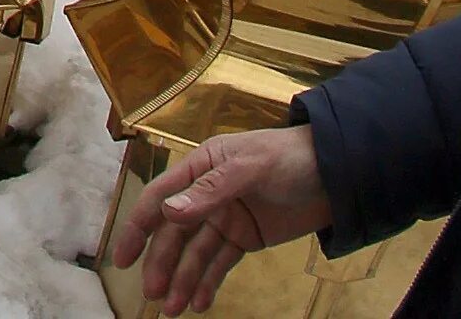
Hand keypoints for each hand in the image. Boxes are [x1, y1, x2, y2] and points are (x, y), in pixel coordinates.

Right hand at [111, 126, 332, 315]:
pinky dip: (208, 282)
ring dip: (182, 279)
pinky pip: (221, 263)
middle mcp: (206, 194)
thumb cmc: (288, 157)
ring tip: (173, 309)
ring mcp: (225, 218)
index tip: (123, 256)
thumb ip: (211, 191)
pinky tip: (198, 302)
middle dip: (161, 263)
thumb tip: (169, 213)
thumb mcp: (250, 168)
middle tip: (152, 294)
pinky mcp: (246, 238)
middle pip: (175, 232)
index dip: (138, 226)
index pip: (160, 197)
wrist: (337, 174)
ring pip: (196, 253)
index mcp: (200, 167)